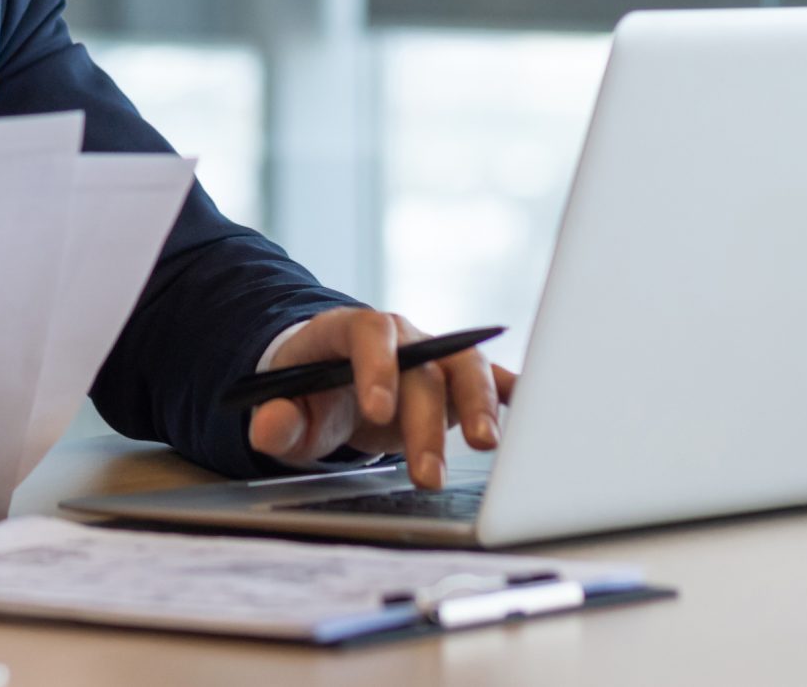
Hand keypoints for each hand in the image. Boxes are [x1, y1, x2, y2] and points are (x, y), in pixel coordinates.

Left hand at [245, 308, 515, 488]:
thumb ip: (276, 420)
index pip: (369, 336)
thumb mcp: (284, 412)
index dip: (376, 368)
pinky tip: (536, 407)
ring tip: (486, 446)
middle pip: (422, 366)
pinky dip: (514, 389)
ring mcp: (435, 354)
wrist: (334, 383)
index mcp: (350, 332)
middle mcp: (401, 337)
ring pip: (465, 366)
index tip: (377, 410)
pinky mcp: (458, 379)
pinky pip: (492, 377)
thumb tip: (270, 426)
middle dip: (426, 421)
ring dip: (480, 403)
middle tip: (425, 475)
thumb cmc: (310, 398)